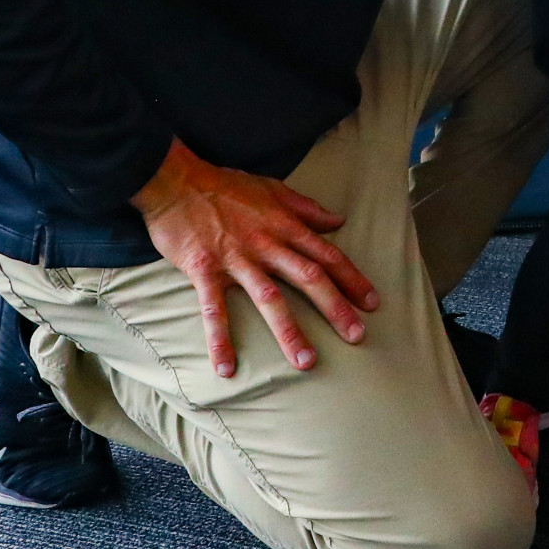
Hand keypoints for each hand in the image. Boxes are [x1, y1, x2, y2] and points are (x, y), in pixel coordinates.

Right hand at [131, 139, 379, 376]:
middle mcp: (267, 244)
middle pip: (309, 278)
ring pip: (269, 298)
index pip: (327, 256)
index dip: (352, 280)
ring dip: (289, 331)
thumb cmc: (225, 185)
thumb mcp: (273, 189)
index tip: (372, 303)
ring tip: (305, 362)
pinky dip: (220, 338)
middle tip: (357, 337)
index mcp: (285, 226)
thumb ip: (306, 209)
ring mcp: (236, 259)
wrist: (176, 181)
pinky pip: (213, 309)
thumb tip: (339, 220)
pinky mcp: (204, 270)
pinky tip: (226, 367)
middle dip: (335, 308)